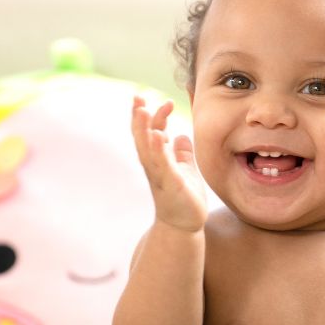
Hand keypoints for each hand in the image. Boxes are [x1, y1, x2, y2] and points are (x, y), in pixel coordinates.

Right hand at [131, 97, 208, 231]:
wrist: (184, 226)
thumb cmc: (184, 199)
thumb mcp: (186, 170)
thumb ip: (182, 154)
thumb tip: (181, 136)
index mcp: (158, 160)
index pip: (153, 133)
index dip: (156, 116)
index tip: (166, 101)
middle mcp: (155, 166)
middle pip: (142, 138)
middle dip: (139, 119)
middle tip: (137, 98)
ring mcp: (160, 176)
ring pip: (147, 149)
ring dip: (144, 130)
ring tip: (142, 111)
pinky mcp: (170, 185)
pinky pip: (162, 165)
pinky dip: (159, 151)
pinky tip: (159, 136)